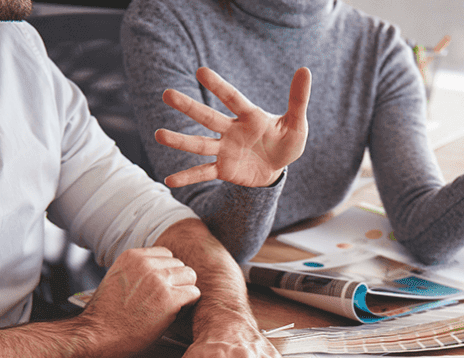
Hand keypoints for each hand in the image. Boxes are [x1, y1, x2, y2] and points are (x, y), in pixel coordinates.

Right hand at [81, 247, 200, 357]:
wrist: (97, 335)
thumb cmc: (107, 314)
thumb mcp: (118, 278)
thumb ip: (138, 270)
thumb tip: (160, 270)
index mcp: (133, 256)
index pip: (166, 254)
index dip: (166, 272)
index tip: (158, 289)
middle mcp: (147, 264)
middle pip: (180, 265)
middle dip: (176, 282)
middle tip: (164, 301)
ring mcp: (159, 280)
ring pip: (190, 276)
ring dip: (184, 292)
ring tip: (169, 307)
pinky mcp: (170, 299)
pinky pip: (194, 294)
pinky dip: (188, 305)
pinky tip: (173, 315)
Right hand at [155, 66, 310, 188]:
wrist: (277, 168)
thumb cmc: (286, 141)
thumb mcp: (296, 123)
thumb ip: (298, 99)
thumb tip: (305, 70)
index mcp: (249, 116)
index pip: (232, 98)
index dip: (218, 86)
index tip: (201, 71)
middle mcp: (231, 130)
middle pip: (208, 118)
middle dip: (188, 107)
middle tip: (167, 94)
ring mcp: (224, 150)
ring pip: (199, 144)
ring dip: (180, 141)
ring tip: (158, 135)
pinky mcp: (223, 169)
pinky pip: (203, 173)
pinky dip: (188, 177)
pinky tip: (169, 180)